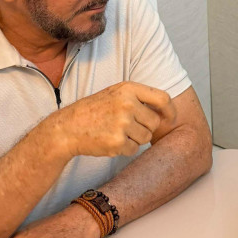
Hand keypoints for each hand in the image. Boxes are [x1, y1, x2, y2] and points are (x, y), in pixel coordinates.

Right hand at [46, 81, 175, 157]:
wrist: (67, 128)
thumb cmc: (94, 111)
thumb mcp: (116, 94)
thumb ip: (139, 98)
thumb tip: (167, 110)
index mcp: (128, 89)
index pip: (162, 98)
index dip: (170, 111)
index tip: (170, 119)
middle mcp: (127, 104)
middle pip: (154, 122)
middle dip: (145, 127)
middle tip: (127, 126)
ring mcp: (122, 123)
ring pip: (146, 137)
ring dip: (135, 139)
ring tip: (116, 132)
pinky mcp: (117, 142)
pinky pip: (134, 149)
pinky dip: (125, 149)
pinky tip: (110, 141)